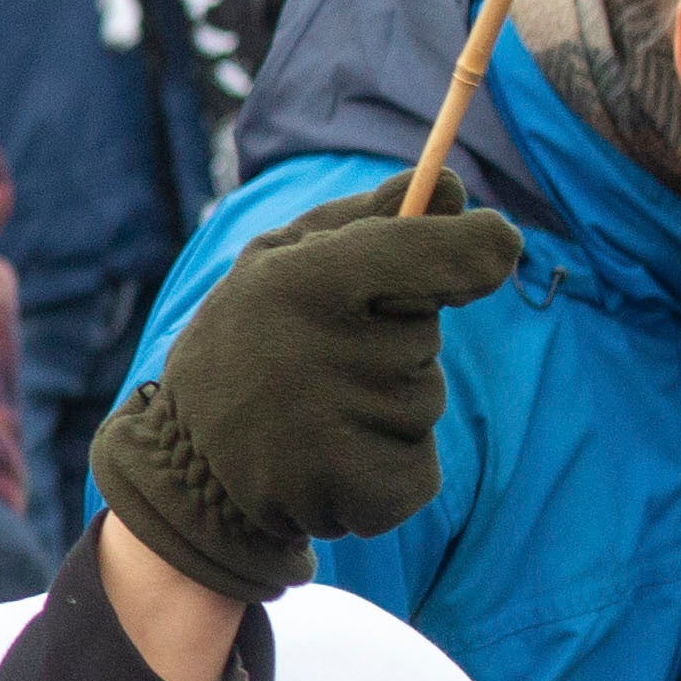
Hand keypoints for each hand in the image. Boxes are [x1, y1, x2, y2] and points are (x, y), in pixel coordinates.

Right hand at [89, 180, 524, 603]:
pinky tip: (333, 459)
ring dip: (389, 407)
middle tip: (321, 357)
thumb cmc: (247, 337)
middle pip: (426, 336)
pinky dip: (393, 468)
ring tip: (316, 411)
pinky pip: (421, 469)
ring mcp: (332, 428)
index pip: (422, 252)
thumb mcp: (282, 259)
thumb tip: (451, 186)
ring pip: (423, 401)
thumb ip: (369, 221)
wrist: (181, 460)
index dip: (474, 246)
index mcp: (297, 281)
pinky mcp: (351, 494)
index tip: (499, 243)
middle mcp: (315, 352)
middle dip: (395, 343)